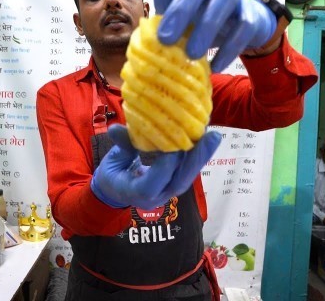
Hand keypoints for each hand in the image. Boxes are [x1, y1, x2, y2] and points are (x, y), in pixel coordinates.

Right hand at [91, 124, 220, 209]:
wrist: (117, 191)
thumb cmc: (113, 174)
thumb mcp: (111, 161)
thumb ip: (120, 147)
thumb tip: (115, 129)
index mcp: (134, 193)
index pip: (151, 184)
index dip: (163, 166)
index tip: (174, 145)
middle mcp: (156, 196)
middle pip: (180, 181)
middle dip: (196, 159)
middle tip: (211, 137)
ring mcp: (168, 192)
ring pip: (188, 176)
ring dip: (201, 156)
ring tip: (213, 136)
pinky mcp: (175, 183)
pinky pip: (188, 171)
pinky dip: (197, 155)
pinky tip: (206, 139)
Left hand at [153, 0, 276, 72]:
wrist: (246, 27)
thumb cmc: (206, 23)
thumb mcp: (186, 22)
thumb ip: (170, 26)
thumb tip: (148, 46)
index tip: (157, 12)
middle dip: (180, 11)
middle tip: (166, 39)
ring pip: (222, 2)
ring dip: (205, 29)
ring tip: (192, 55)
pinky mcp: (252, 14)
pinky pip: (243, 27)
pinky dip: (228, 48)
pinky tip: (215, 66)